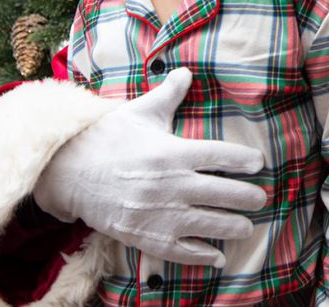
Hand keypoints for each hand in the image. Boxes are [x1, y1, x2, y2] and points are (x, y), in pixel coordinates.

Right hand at [33, 68, 267, 267]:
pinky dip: (202, 256)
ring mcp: (158, 213)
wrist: (67, 172)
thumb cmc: (107, 138)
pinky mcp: (144, 235)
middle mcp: (170, 184)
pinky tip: (218, 257)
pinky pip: (180, 250)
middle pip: (222, 193)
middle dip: (247, 198)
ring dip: (233, 227)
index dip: (243, 160)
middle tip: (261, 199)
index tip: (259, 164)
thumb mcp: (140, 112)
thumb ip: (168, 94)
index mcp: (172, 152)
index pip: (220, 156)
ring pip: (208, 223)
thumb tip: (186, 71)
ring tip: (247, 227)